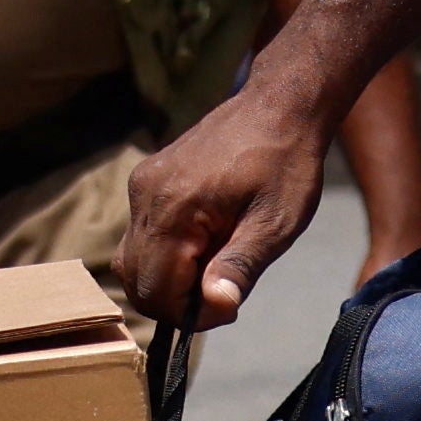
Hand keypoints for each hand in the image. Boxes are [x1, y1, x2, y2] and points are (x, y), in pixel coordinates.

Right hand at [121, 67, 338, 326]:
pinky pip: (143, 233)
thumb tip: (216, 306)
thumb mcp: (275, 224)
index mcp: (172, 209)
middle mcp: (145, 196)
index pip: (154, 290)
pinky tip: (210, 241)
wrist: (279, 107)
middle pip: (135, 279)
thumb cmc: (286, 164)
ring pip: (135, 259)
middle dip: (175, 300)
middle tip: (224, 293)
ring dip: (171, 278)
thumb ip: (240, 267)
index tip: (229, 306)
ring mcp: (142, 186)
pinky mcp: (148, 180)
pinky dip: (169, 253)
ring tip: (218, 265)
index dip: (188, 313)